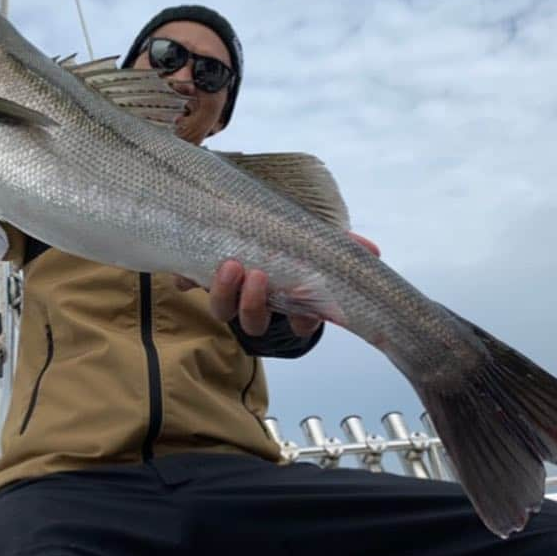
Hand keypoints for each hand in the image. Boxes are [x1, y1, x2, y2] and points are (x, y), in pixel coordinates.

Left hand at [174, 231, 380, 336]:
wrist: (243, 233)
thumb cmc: (286, 247)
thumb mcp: (315, 244)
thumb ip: (342, 247)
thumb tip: (372, 250)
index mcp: (288, 301)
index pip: (301, 322)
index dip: (303, 320)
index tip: (307, 313)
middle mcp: (256, 304)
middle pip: (252, 320)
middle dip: (253, 302)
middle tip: (257, 275)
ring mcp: (228, 295)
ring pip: (222, 309)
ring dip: (224, 291)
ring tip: (229, 265)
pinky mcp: (201, 278)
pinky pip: (189, 283)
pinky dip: (185, 278)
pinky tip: (184, 272)